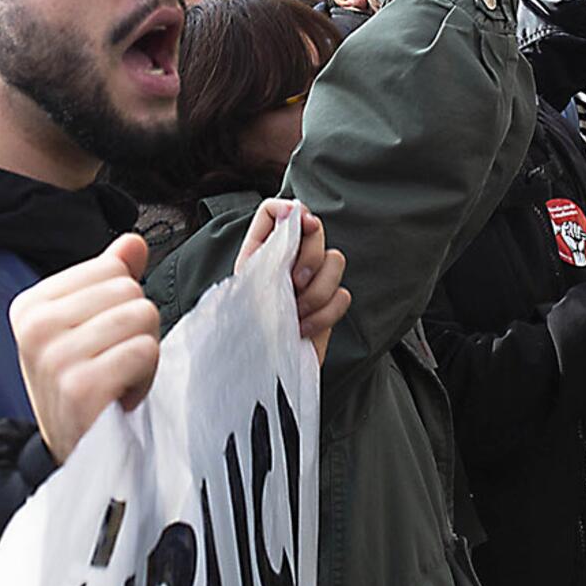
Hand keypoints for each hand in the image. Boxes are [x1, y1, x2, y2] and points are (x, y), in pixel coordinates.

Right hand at [9, 235, 159, 464]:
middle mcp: (35, 327)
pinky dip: (145, 377)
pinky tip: (120, 397)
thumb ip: (110, 280)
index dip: (121, 307)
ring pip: (142, 316)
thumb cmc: (84, 388)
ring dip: (143, 354)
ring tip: (115, 381)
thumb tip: (133, 242)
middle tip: (110, 366)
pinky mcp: (80, 387)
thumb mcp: (89, 328)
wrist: (75, 457)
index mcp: (32, 305)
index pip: (113, 269)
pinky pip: (145, 350)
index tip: (99, 345)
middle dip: (136, 330)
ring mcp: (55, 357)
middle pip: (130, 290)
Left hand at [238, 201, 350, 364]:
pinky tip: (304, 328)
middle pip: (314, 229)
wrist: (256, 375)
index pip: (276, 210)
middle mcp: (287, 261)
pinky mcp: (327, 307)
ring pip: (336, 261)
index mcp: (260, 251)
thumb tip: (288, 212)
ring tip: (296, 313)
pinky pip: (343, 296)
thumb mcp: (246, 284)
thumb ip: (266, 247)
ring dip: (317, 291)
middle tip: (293, 285)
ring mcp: (310, 283)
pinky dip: (324, 314)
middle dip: (309, 258)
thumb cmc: (242, 333)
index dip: (291, 212)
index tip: (300, 226)